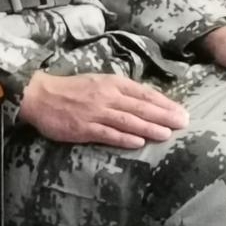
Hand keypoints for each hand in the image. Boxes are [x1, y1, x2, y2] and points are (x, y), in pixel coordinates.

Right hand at [20, 71, 189, 147]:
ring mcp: (96, 112)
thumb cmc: (74, 89)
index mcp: (113, 83)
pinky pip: (107, 133)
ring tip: (167, 134)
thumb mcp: (101, 82)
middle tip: (183, 123)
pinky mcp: (84, 128)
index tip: (181, 111)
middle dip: (164, 116)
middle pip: (141, 107)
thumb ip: (122, 91)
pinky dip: (124, 138)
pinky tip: (138, 142)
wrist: (42, 96)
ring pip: (128, 120)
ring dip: (149, 127)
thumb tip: (146, 101)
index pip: (145, 93)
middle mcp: (108, 96)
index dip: (164, 103)